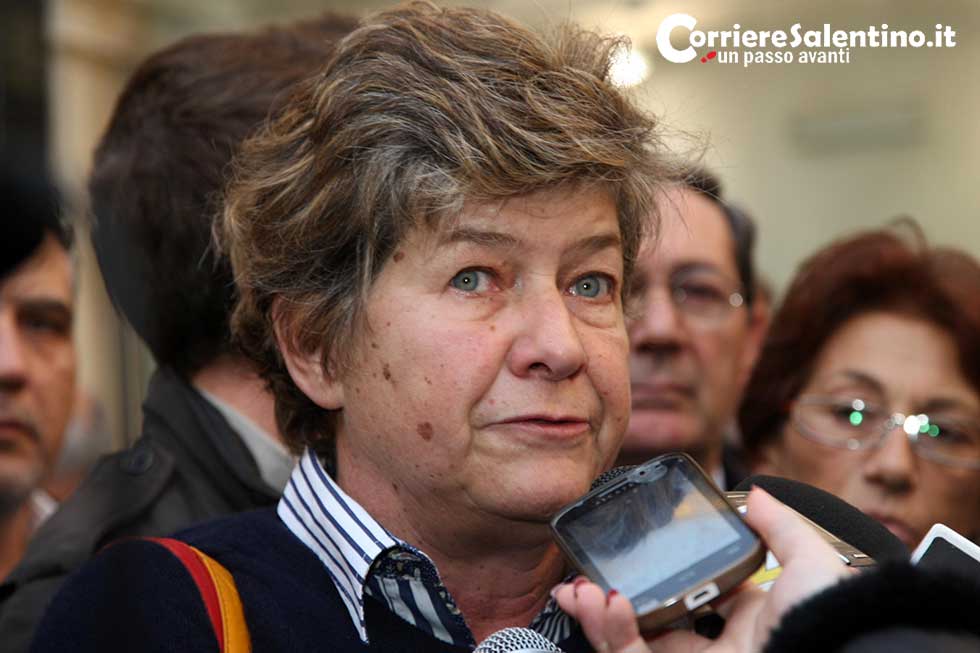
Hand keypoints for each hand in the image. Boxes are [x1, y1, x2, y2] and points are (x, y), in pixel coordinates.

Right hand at [554, 487, 851, 652]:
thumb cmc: (831, 621)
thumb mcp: (810, 561)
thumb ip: (779, 526)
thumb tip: (754, 493)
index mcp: (745, 613)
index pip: (686, 593)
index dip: (652, 576)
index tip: (626, 557)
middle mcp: (718, 641)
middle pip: (648, 621)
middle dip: (608, 600)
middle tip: (582, 582)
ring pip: (632, 641)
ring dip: (598, 615)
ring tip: (578, 591)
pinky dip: (615, 633)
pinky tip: (608, 603)